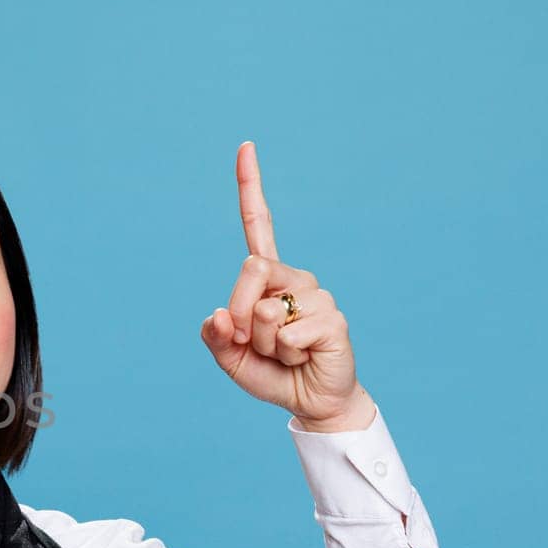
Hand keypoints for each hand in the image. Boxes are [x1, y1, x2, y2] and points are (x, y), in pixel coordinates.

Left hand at [198, 142, 372, 429]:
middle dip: (238, 314)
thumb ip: (214, 334)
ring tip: (284, 353)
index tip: (245, 146)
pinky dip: (285, 353)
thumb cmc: (269, 373)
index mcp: (266, 278)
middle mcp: (293, 278)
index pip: (258, 224)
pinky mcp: (333, 319)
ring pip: (265, 310)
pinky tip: (303, 356)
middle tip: (251, 342)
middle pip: (250, 270)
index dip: (250, 186)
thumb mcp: (228, 356)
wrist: (308, 402)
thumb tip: (219, 314)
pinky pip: (289, 333)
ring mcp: (317, 295)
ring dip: (263, 343)